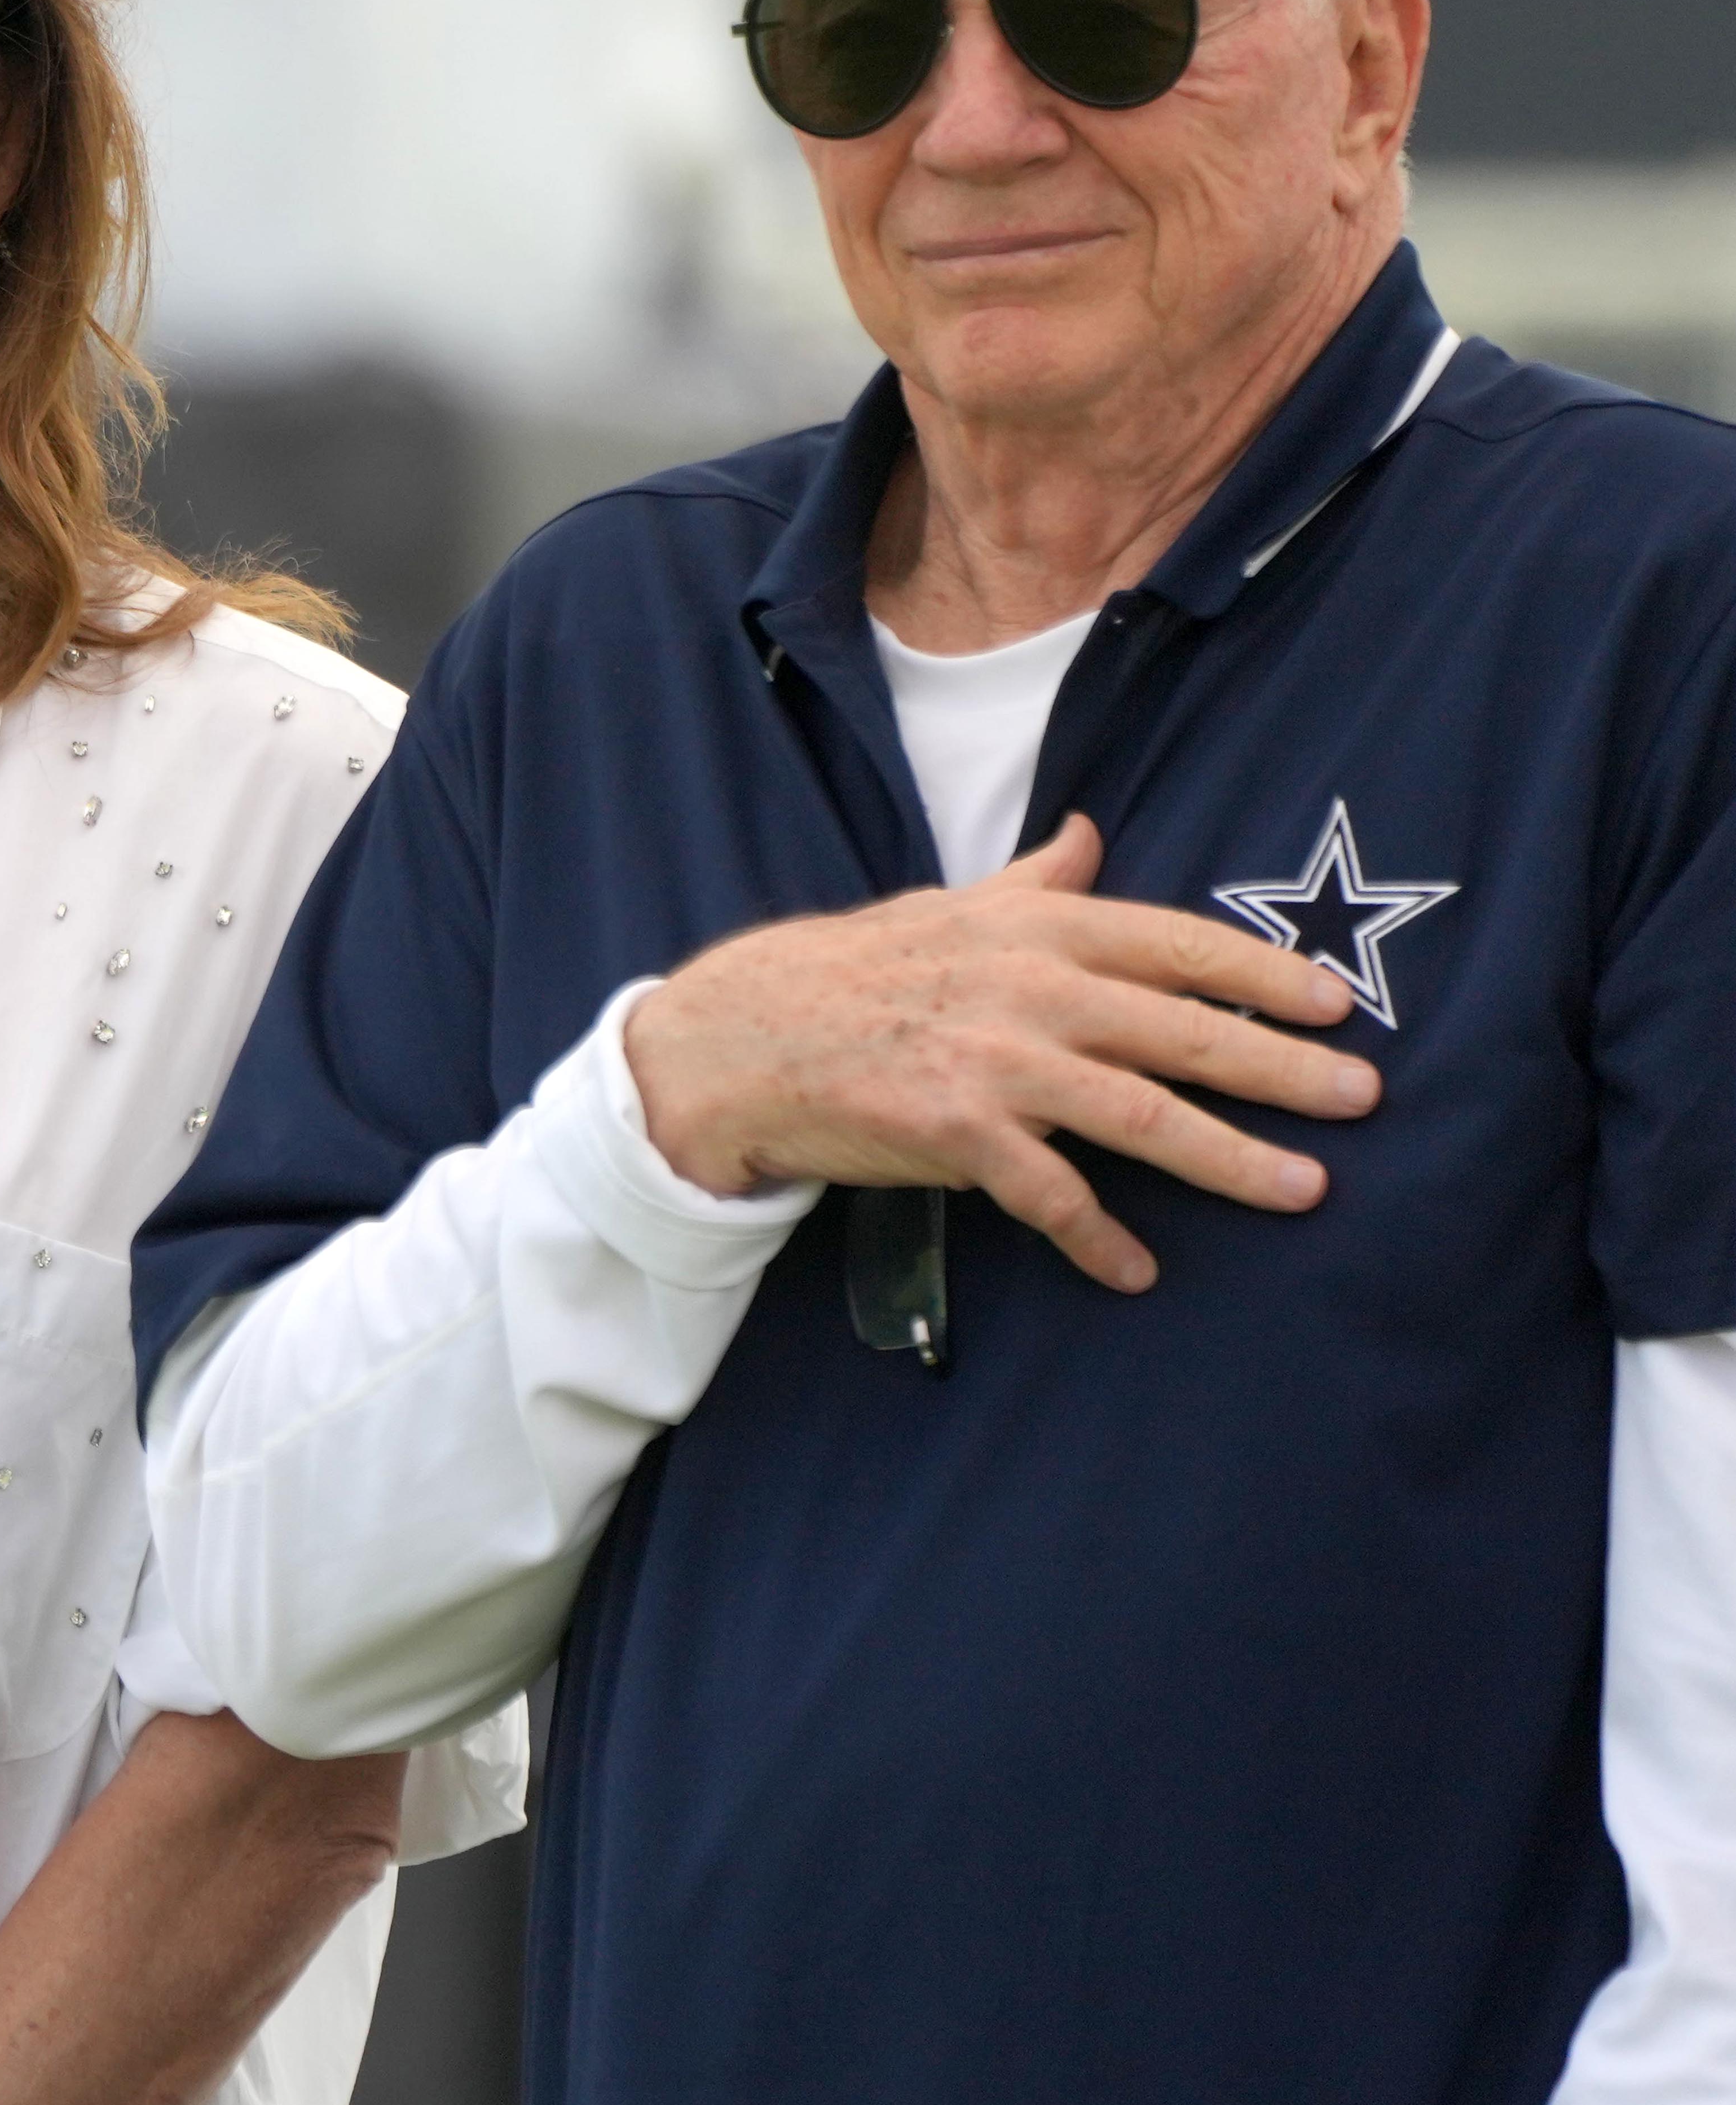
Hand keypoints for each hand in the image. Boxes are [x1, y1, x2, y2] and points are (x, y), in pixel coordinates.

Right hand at [620, 813, 1377, 1291]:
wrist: (739, 1036)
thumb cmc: (850, 971)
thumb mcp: (948, 907)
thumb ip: (1035, 882)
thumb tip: (1090, 836)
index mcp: (1035, 927)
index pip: (1177, 943)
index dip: (1265, 973)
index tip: (1336, 1004)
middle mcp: (1028, 988)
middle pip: (1184, 1031)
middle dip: (1284, 1068)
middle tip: (1365, 1099)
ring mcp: (995, 1062)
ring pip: (1141, 1115)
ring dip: (1231, 1159)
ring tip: (1304, 1190)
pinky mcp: (957, 1132)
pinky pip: (1050, 1194)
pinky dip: (1099, 1237)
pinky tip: (1136, 1269)